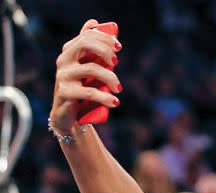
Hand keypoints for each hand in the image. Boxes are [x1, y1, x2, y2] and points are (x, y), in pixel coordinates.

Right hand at [49, 19, 121, 133]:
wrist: (68, 115)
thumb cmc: (81, 87)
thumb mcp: (87, 67)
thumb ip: (91, 48)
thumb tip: (94, 23)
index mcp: (69, 52)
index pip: (87, 36)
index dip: (105, 39)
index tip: (119, 47)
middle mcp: (64, 61)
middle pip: (85, 45)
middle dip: (105, 51)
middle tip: (116, 62)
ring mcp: (63, 76)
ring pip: (92, 69)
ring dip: (111, 78)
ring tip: (118, 88)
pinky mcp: (65, 93)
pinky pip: (89, 92)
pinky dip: (105, 97)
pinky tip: (115, 102)